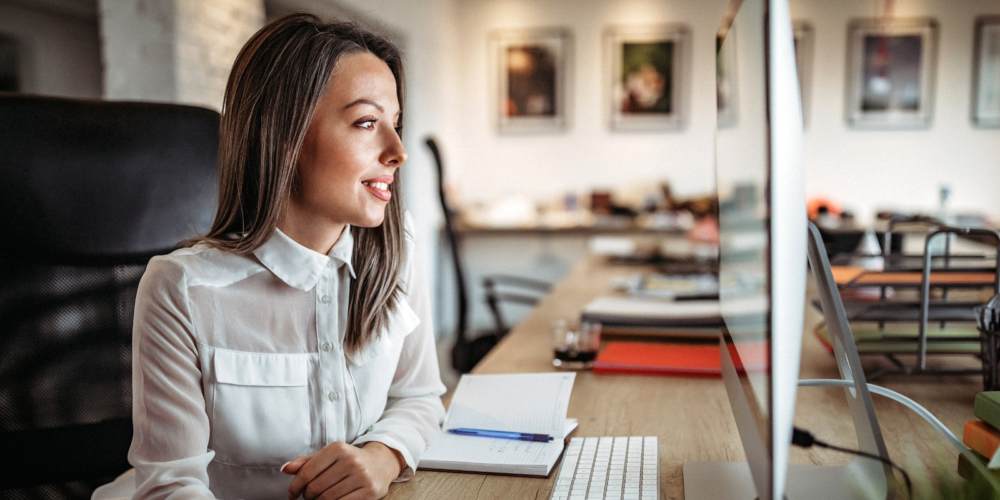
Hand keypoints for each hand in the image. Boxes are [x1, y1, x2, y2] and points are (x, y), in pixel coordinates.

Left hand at [282, 441, 402, 499]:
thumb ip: (306, 462)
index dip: (295, 486)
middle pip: (316, 487)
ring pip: (327, 499)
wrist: (381, 464)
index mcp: (338, 448)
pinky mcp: (370, 492)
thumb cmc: (349, 461)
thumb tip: (285, 469)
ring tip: (320, 499)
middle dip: (307, 496)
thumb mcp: (329, 456)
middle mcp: (351, 460)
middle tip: (308, 497)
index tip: (292, 494)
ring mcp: (362, 476)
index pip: (307, 472)